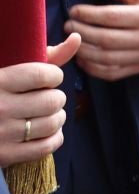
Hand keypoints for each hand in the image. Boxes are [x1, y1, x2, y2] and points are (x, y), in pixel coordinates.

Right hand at [0, 34, 79, 169]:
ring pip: (52, 123)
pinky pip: (45, 147)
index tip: (48, 79)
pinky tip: (48, 132)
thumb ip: (46, 56)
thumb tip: (77, 38)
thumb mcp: (10, 69)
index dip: (54, 76)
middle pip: (52, 100)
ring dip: (57, 118)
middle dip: (56, 98)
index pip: (44, 75)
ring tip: (48, 114)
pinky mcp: (4, 155)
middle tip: (46, 99)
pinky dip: (54, 138)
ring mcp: (1, 133)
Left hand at [66, 0, 138, 82]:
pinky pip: (111, 73)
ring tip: (72, 39)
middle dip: (82, 32)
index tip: (74, 10)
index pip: (112, 16)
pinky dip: (93, 68)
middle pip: (106, 39)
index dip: (89, 14)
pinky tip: (83, 57)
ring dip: (84, 50)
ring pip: (106, 58)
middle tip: (68, 25)